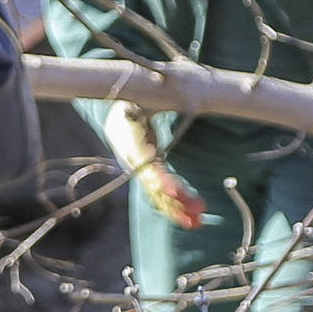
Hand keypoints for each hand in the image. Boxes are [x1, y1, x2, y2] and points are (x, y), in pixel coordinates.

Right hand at [101, 105, 206, 230]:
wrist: (112, 110)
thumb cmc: (134, 96)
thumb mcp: (141, 94)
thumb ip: (154, 97)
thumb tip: (173, 88)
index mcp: (131, 140)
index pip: (148, 164)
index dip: (161, 178)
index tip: (175, 191)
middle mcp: (133, 159)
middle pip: (154, 185)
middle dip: (176, 200)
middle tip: (200, 210)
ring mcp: (138, 170)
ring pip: (157, 195)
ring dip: (177, 210)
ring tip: (198, 223)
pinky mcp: (146, 175)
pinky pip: (159, 195)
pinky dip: (173, 207)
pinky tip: (190, 219)